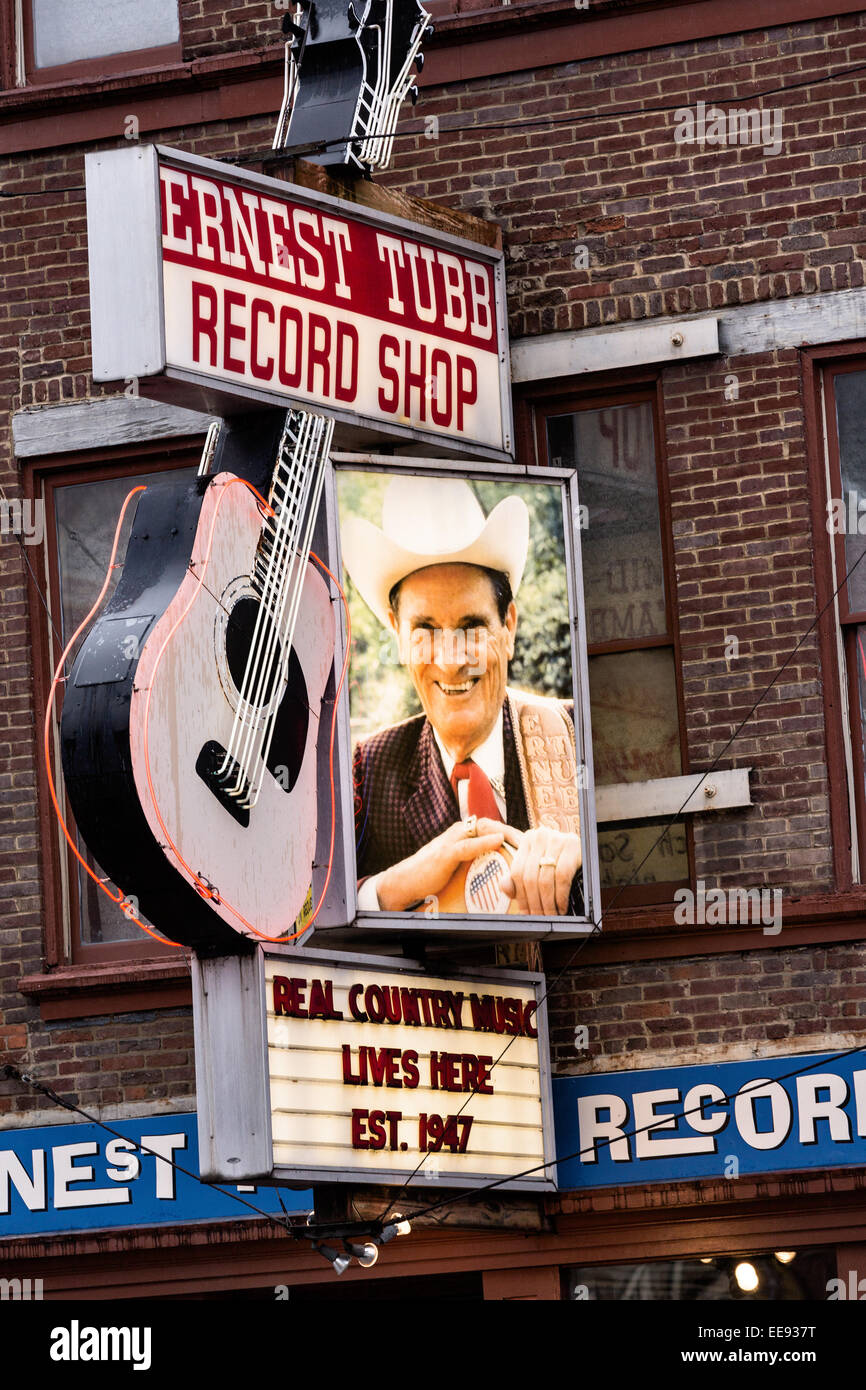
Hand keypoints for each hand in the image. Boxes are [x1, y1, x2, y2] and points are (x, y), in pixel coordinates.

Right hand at [376, 818, 519, 911]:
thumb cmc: (430, 874)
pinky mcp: (444, 853)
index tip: (528, 842)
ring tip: (522, 840)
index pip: (490, 827)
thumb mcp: (456, 864)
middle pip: (490, 825)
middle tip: (532, 840)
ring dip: (504, 833)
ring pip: (482, 829)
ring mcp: (450, 841)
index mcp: (461, 834)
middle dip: (512, 831)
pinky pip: (467, 845)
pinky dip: (484, 841)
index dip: (510, 833)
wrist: (405, 882)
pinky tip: (498, 840)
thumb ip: (473, 860)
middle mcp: (458, 832)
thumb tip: (496, 868)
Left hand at [500, 826, 581, 915]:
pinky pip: (562, 877)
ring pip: (545, 879)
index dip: (520, 896)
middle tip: (539, 918)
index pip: (517, 872)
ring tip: (551, 916)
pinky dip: (560, 896)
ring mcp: (556, 839)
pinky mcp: (572, 845)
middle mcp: (539, 837)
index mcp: (527, 840)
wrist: (585, 848)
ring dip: (548, 904)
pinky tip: (561, 907)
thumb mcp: (537, 866)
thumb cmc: (559, 860)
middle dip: (534, 903)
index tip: (526, 913)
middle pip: (530, 877)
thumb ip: (517, 878)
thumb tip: (505, 888)